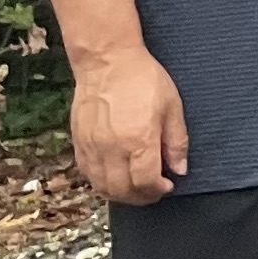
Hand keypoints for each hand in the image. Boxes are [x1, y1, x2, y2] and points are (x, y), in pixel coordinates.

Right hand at [70, 46, 191, 204]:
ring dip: (120, 194)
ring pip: (102, 186)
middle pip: (122, 190)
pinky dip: (102, 182)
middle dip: (141, 197)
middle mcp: (112, 147)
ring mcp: (92, 146)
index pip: (145, 182)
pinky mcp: (78, 142)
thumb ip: (176, 142)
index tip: (167, 185)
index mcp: (139, 139)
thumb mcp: (172, 107)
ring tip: (135, 187)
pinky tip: (115, 176)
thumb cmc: (143, 79)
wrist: (107, 61)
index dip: (158, 190)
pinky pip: (87, 173)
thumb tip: (179, 170)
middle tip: (153, 191)